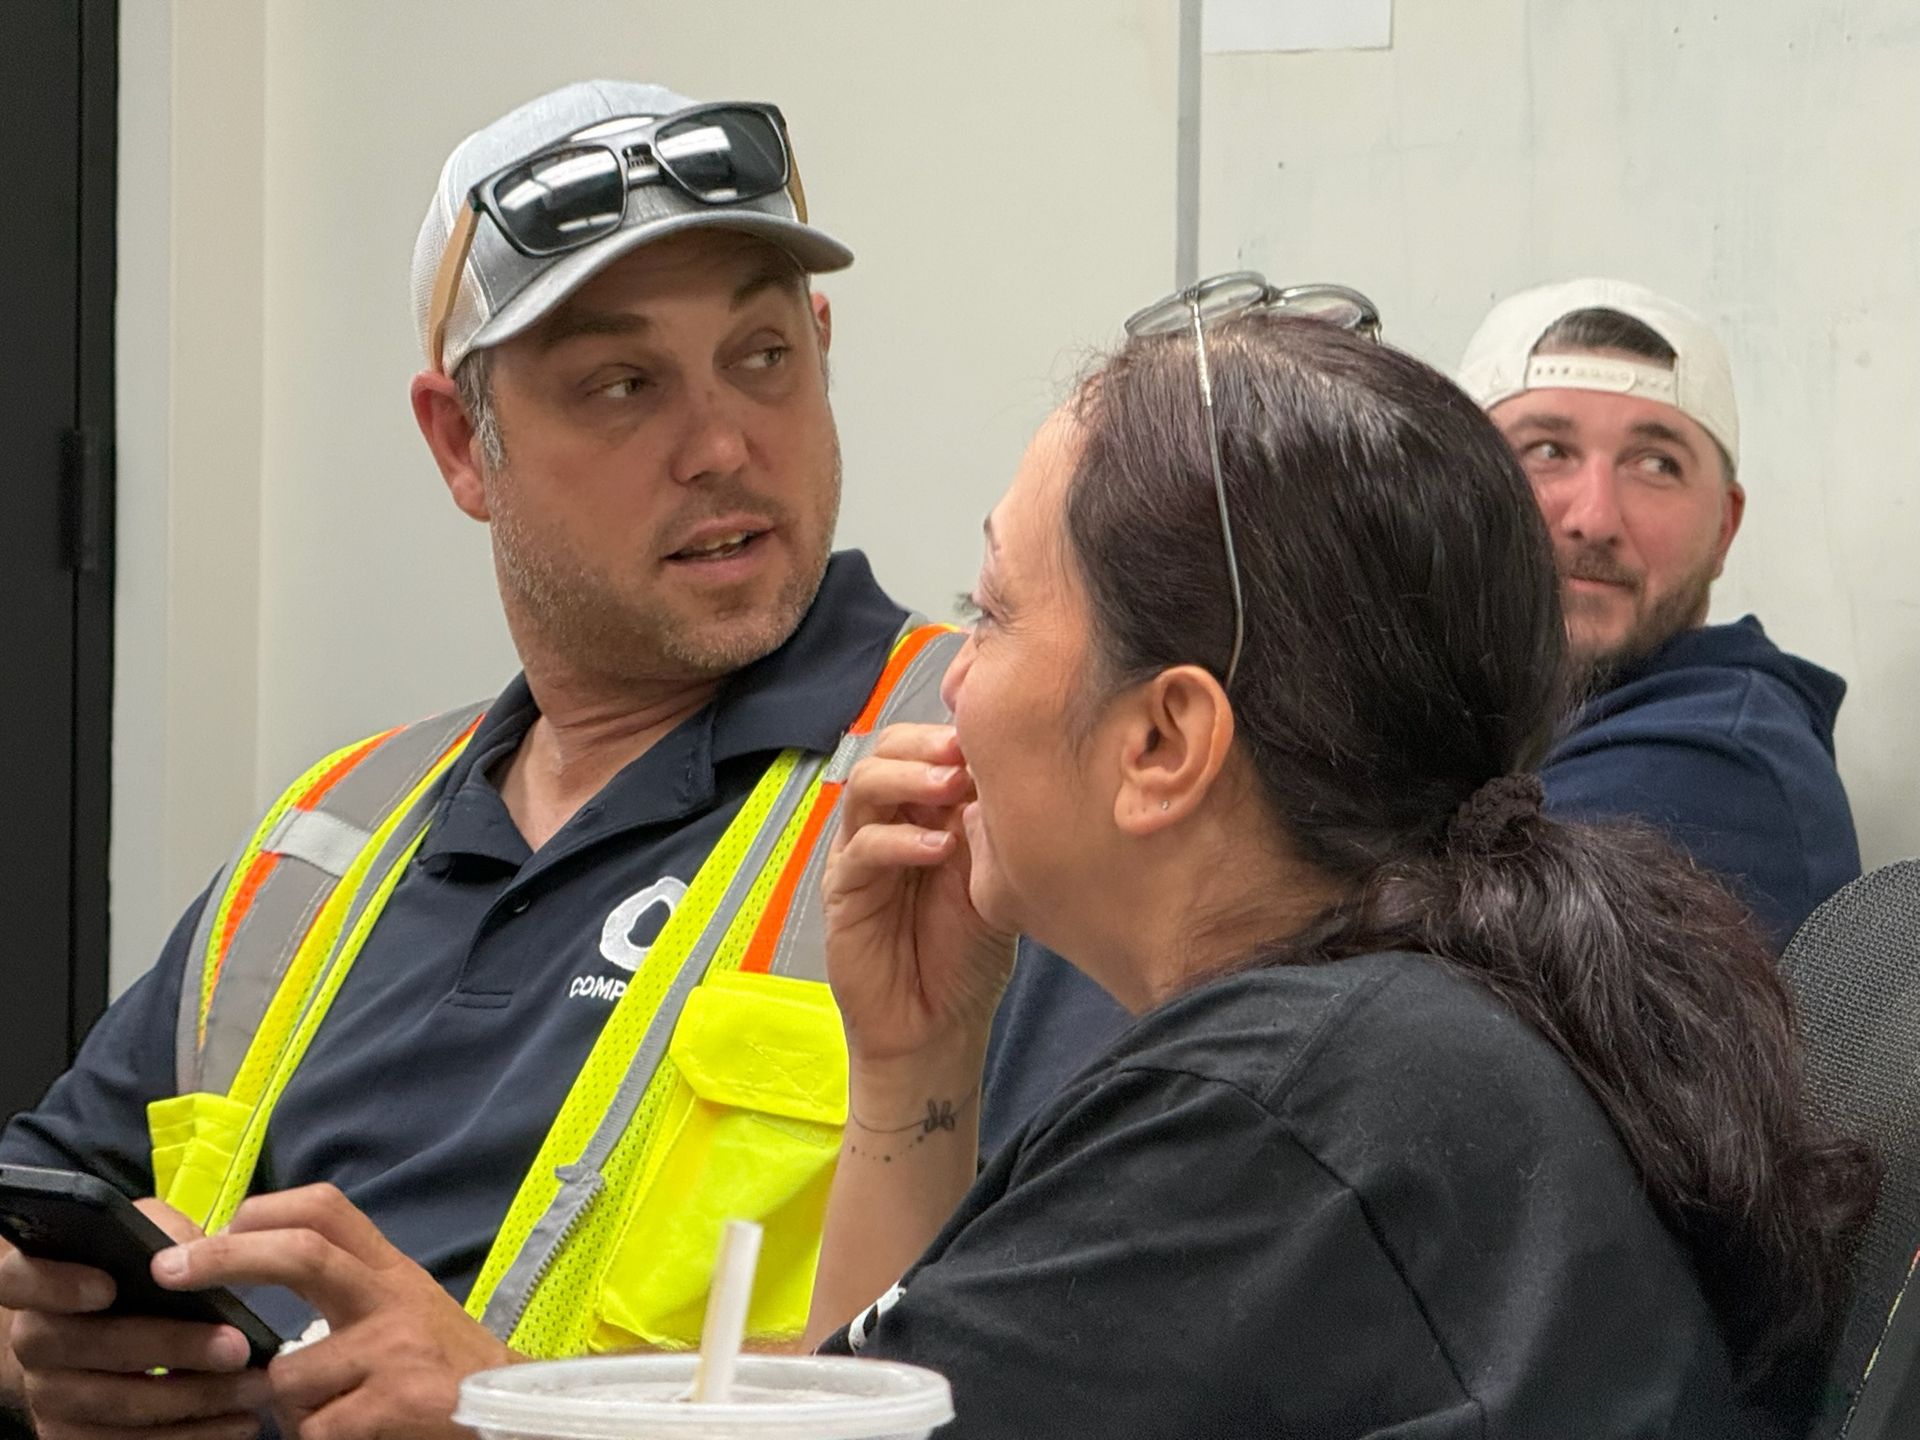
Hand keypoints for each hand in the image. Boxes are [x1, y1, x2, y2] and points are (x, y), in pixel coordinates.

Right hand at [0, 1199, 269, 1439]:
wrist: (109, 1331)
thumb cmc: (135, 1271)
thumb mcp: (146, 1234)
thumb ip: (160, 1232)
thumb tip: (186, 1250)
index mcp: (39, 1280)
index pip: (22, 1278)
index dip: (58, 1284)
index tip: (108, 1286)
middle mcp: (34, 1340)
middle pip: (87, 1348)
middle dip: (170, 1348)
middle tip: (236, 1347)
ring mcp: (49, 1394)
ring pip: (115, 1404)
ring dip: (193, 1398)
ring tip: (255, 1386)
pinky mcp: (72, 1436)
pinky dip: (187, 1435)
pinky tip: (235, 1420)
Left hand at [154, 1185, 515, 1439]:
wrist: (512, 1417)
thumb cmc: (446, 1367)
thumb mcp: (406, 1309)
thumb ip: (348, 1290)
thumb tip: (257, 1266)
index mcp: (391, 1270)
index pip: (328, 1210)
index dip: (266, 1210)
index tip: (218, 1228)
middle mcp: (393, 1297)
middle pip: (301, 1254)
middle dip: (224, 1258)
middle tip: (167, 1270)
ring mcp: (395, 1349)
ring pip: (288, 1377)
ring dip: (289, 1406)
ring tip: (330, 1412)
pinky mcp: (396, 1403)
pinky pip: (312, 1428)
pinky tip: (353, 1435)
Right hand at [823, 723, 1016, 1064]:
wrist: (939, 1025)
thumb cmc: (968, 954)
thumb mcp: (993, 880)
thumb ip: (991, 830)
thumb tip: (1006, 771)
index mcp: (925, 810)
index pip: (923, 748)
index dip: (951, 735)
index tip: (994, 734)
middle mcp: (889, 822)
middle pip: (886, 751)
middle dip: (925, 744)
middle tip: (966, 752)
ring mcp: (861, 854)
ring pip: (865, 787)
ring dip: (909, 778)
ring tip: (953, 786)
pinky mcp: (844, 892)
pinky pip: (862, 850)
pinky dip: (900, 840)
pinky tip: (938, 848)